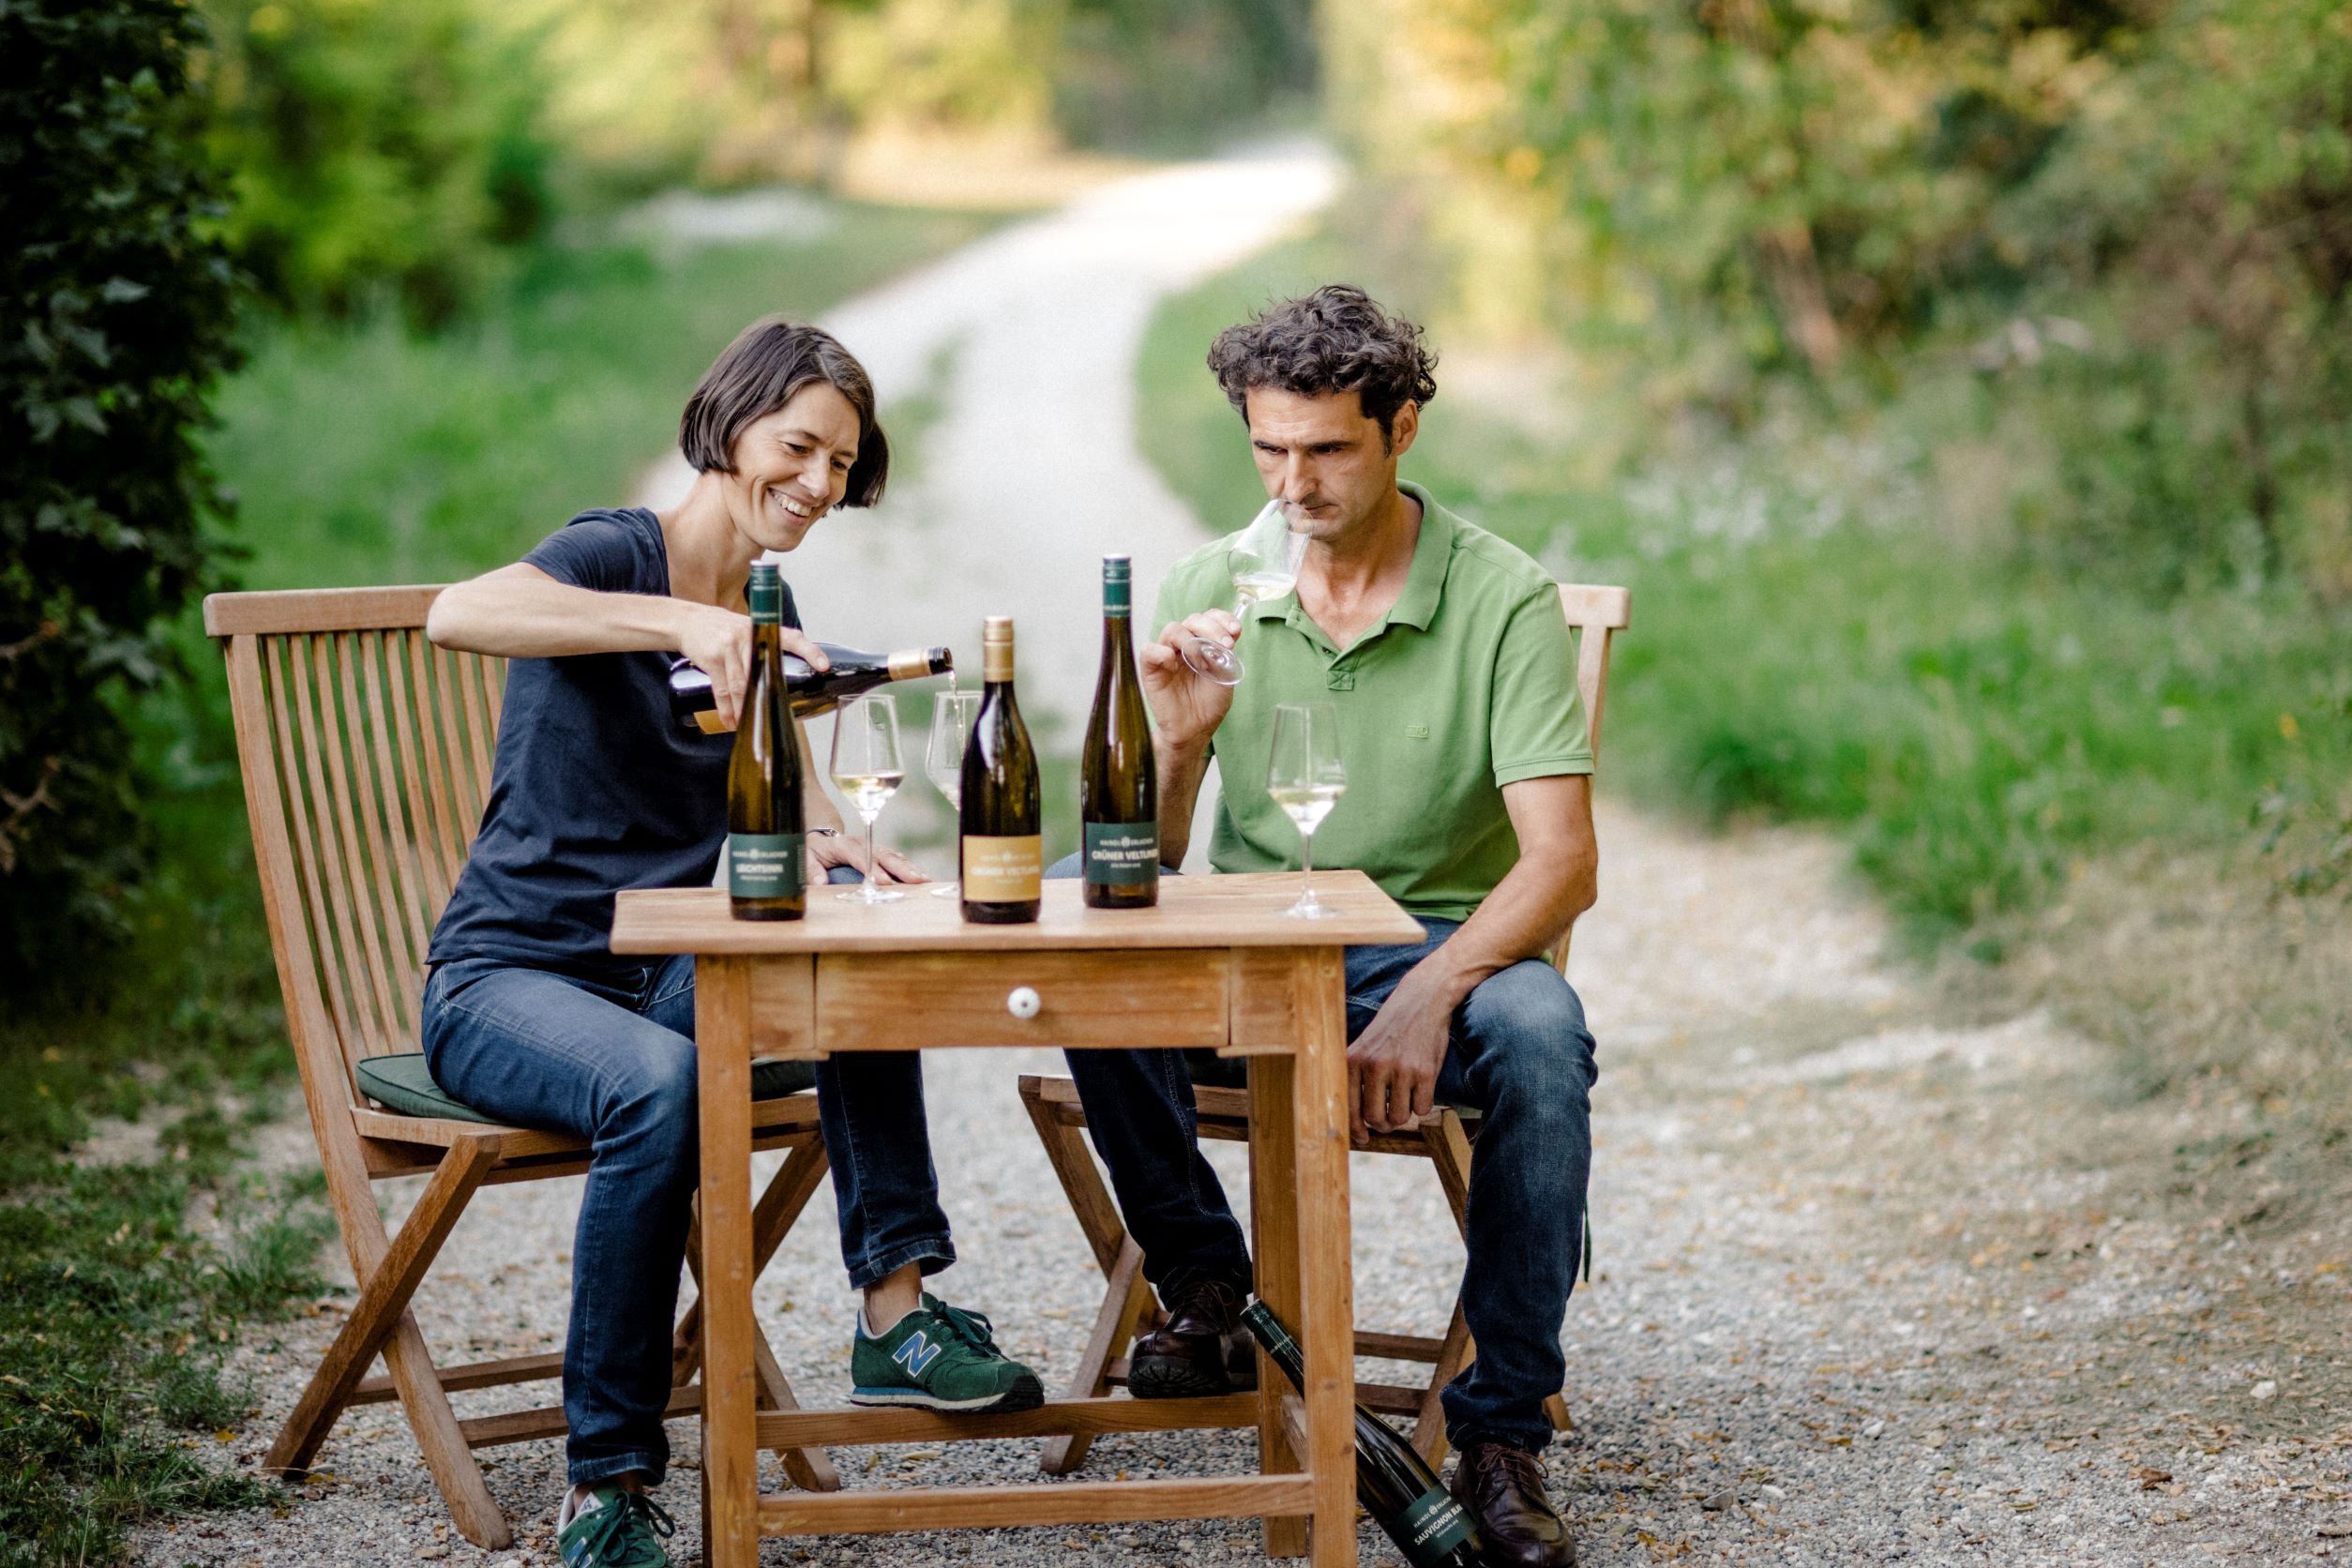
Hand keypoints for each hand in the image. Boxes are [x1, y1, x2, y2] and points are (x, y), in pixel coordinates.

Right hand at [672, 601, 827, 728]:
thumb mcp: (747, 630)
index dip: (810, 651)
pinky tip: (731, 721)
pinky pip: (722, 689)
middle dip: (771, 695)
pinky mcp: (712, 658)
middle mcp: (749, 636)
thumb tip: (786, 672)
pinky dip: (727, 709)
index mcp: (762, 629)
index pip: (793, 638)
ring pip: (743, 685)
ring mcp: (730, 647)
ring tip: (752, 725)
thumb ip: (765, 647)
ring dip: (747, 709)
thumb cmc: (723, 629)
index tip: (824, 666)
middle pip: (765, 671)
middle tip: (779, 714)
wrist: (687, 620)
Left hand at [809, 830, 928, 884]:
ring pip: (893, 856)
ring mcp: (872, 847)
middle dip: (900, 868)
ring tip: (924, 880)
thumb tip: (821, 882)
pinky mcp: (879, 853)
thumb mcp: (806, 858)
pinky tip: (921, 877)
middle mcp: (861, 843)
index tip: (883, 882)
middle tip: (915, 880)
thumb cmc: (814, 851)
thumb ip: (812, 870)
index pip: (860, 856)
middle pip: (883, 854)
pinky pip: (896, 860)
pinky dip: (909, 867)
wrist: (821, 839)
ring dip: (909, 868)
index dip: (873, 869)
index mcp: (843, 844)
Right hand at [1139, 610, 1239, 751]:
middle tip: (1225, 645)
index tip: (1235, 630)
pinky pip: (1149, 650)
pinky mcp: (1150, 669)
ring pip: (1172, 629)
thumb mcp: (1225, 675)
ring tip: (1202, 662)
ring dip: (1191, 640)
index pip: (1208, 618)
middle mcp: (1183, 645)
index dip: (1221, 619)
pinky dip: (1162, 653)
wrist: (1195, 729)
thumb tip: (1229, 635)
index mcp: (1201, 643)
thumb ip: (1225, 654)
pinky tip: (1174, 666)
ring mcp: (1166, 655)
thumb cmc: (1209, 703)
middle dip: (1211, 628)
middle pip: (1192, 620)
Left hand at [1344, 976, 1453, 1139]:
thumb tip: (1354, 1122)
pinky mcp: (1425, 1072)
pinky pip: (1422, 1109)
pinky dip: (1423, 1106)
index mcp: (1354, 1060)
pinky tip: (1421, 1090)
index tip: (1363, 1138)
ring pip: (1399, 1117)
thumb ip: (1357, 1078)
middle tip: (1389, 1119)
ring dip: (1404, 1115)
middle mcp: (1374, 1065)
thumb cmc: (1392, 1029)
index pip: (1349, 1107)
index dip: (1355, 1129)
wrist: (1423, 1000)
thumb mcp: (1365, 1047)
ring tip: (1406, 1099)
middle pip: (1375, 1118)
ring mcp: (1400, 1069)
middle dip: (1383, 1125)